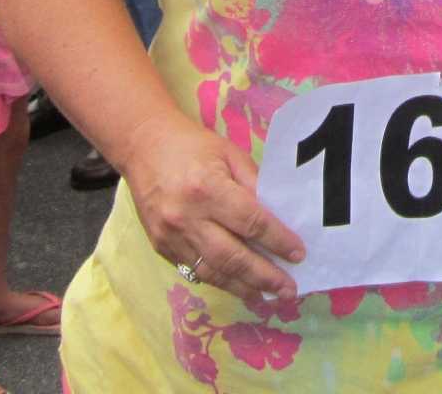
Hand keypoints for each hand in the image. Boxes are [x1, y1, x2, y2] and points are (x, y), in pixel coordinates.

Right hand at [123, 113, 304, 303]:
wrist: (142, 147)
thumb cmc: (192, 145)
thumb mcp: (230, 154)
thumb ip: (254, 184)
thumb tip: (280, 217)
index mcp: (208, 188)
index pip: (251, 222)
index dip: (278, 240)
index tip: (299, 254)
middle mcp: (187, 218)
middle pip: (232, 256)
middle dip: (264, 276)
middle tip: (289, 290)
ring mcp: (171, 237)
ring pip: (212, 271)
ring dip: (243, 287)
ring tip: (267, 296)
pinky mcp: (161, 247)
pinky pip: (194, 270)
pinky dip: (219, 280)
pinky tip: (238, 286)